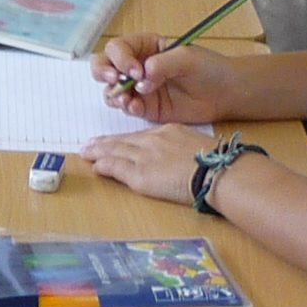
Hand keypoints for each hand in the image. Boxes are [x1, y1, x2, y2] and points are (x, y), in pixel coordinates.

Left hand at [82, 123, 212, 205]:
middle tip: (90, 144)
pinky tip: (95, 166)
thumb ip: (185, 150)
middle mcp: (154, 141)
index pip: (141, 136)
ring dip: (98, 152)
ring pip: (115, 151)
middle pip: (124, 141)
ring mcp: (145, 156)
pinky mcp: (140, 174)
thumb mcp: (200, 147)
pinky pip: (115, 167)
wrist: (220, 172)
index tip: (114, 140)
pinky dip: (103, 165)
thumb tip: (184, 160)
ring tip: (86, 152)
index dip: (125, 139)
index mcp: (170, 132)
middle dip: (105, 143)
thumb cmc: (219, 164)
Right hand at [90, 36, 240, 123]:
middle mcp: (136, 66)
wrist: (225, 94)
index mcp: (144, 46)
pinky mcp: (145, 107)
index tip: (135, 71)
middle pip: (104, 66)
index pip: (118, 48)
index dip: (120, 58)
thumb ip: (161, 64)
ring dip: (113, 94)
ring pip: (111, 89)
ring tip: (126, 101)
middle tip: (115, 82)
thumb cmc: (209, 68)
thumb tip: (141, 79)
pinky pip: (126, 107)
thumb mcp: (186, 57)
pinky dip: (126, 108)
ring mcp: (138, 88)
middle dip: (103, 73)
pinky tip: (136, 108)